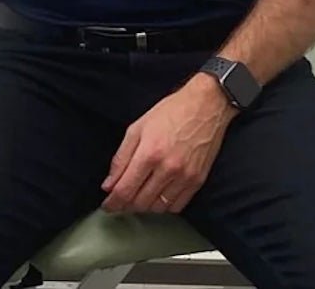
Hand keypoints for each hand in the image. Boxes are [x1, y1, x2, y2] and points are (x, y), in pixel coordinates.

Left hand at [101, 75, 234, 215]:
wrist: (207, 105)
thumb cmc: (171, 112)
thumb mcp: (138, 128)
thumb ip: (121, 158)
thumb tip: (109, 184)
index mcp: (149, 153)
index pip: (125, 190)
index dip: (112, 203)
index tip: (108, 205)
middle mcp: (168, 168)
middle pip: (140, 203)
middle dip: (126, 205)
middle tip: (121, 200)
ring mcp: (185, 176)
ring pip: (158, 208)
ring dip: (144, 207)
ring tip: (139, 196)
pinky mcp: (198, 180)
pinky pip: (177, 206)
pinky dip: (164, 206)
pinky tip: (158, 196)